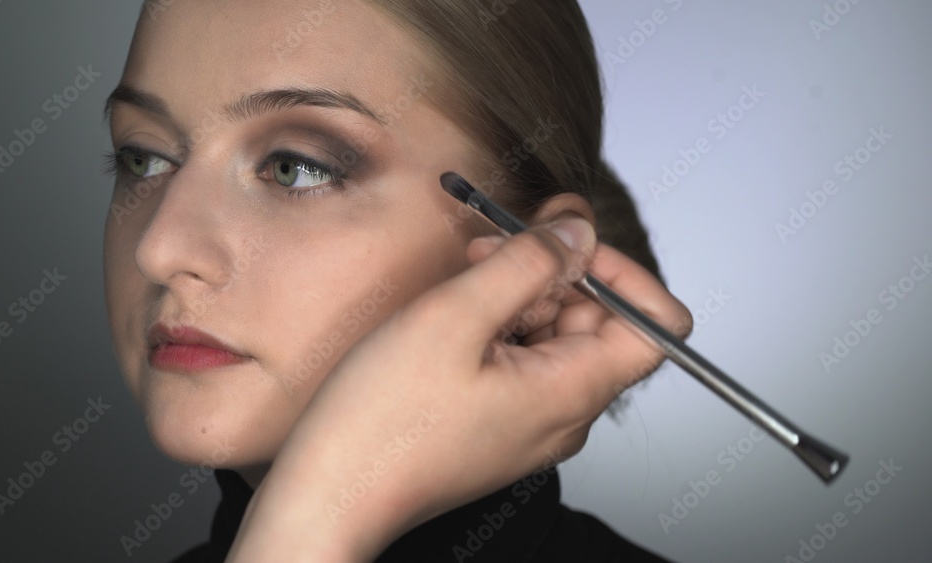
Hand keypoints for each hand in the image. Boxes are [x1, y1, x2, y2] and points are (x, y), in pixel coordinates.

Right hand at [225, 215, 692, 561]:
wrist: (331, 490)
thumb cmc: (381, 422)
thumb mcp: (455, 317)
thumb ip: (528, 263)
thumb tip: (578, 232)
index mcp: (571, 392)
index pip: (656, 325)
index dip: (621, 272)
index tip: (568, 245)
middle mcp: (564, 412)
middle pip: (598, 320)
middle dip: (552, 271)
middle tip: (490, 249)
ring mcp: (532, 419)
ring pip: (554, 334)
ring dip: (518, 291)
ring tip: (462, 278)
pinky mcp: (500, 420)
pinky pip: (522, 358)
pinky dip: (497, 322)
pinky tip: (453, 313)